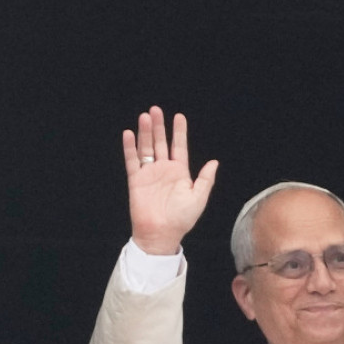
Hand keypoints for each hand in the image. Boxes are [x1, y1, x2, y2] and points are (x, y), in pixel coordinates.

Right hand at [122, 106, 218, 254]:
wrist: (162, 233)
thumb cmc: (182, 219)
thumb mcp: (199, 198)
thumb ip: (205, 179)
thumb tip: (214, 162)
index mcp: (180, 173)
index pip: (179, 147)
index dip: (179, 132)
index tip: (179, 116)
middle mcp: (164, 170)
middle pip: (161, 143)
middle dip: (159, 127)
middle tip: (156, 110)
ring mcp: (149, 174)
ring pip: (146, 148)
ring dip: (145, 133)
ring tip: (145, 117)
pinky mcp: (136, 180)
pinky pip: (132, 161)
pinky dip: (130, 147)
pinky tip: (129, 134)